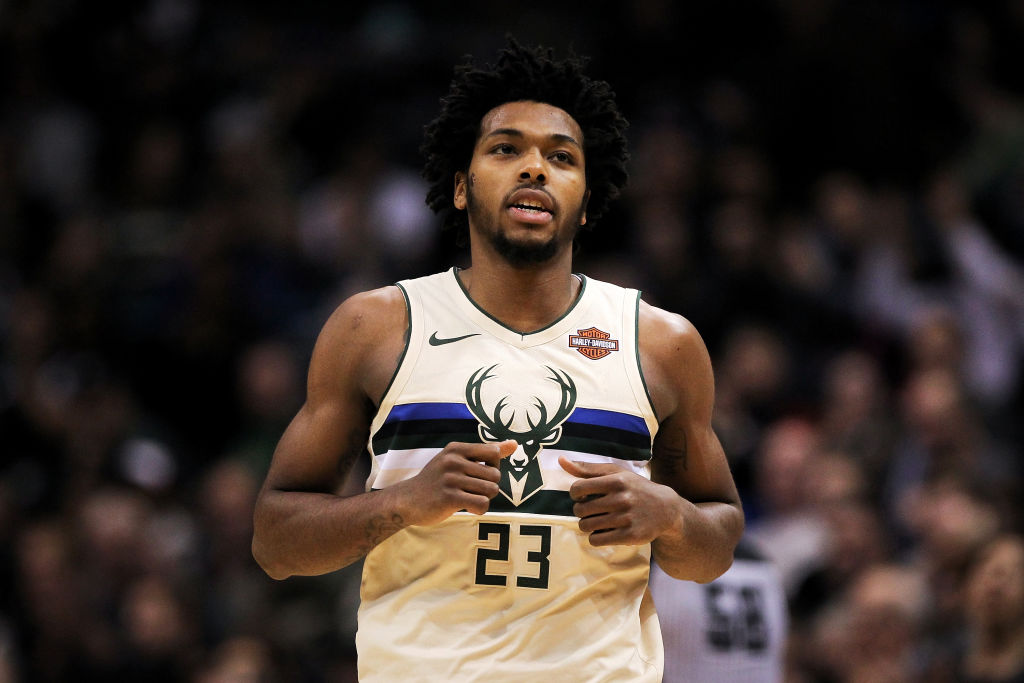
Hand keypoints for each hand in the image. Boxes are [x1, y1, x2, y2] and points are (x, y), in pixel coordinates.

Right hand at [400, 440, 516, 525]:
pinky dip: (480, 509)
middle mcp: (453, 460)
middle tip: (472, 490)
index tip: (479, 473)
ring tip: (468, 498)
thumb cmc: (437, 480)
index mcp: (456, 448)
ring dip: (484, 498)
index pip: (494, 452)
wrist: (406, 501)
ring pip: (491, 490)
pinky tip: (468, 508)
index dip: (493, 466)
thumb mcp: (457, 459)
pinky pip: (482, 504)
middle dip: (489, 486)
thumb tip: (515, 444)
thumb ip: (487, 452)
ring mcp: (451, 479)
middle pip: (496, 474)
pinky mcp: (449, 498)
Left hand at [559, 456, 681, 546]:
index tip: (584, 495)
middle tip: (592, 509)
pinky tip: (604, 531)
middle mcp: (622, 499)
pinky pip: (597, 540)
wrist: (666, 509)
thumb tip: (561, 460)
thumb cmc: (634, 488)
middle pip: (580, 509)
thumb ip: (587, 469)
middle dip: (582, 510)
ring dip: (587, 524)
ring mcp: (626, 518)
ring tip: (596, 520)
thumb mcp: (615, 473)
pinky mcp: (630, 536)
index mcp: (616, 480)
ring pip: (586, 526)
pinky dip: (595, 537)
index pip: (578, 488)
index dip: (576, 494)